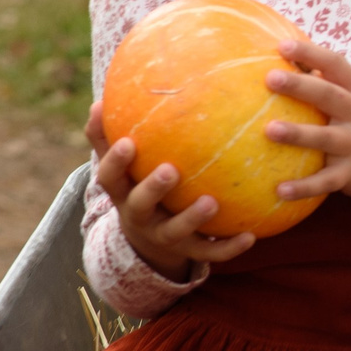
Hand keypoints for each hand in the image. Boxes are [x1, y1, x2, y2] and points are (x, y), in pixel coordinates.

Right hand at [87, 99, 254, 281]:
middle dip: (153, 188)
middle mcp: (139, 215)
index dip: (116, 161)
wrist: (149, 240)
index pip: (110, 177)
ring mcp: (163, 235)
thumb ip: (111, 136)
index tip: (129, 141)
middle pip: (140, 204)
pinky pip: (209, 251)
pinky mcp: (188, 251)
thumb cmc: (138, 184)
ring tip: (212, 202)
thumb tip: (100, 99)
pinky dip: (228, 246)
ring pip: (175, 231)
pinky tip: (251, 235)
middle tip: (171, 170)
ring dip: (192, 218)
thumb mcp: (124, 166)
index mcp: (122, 191)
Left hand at [263, 41, 350, 207]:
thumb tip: (280, 58)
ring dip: (298, 134)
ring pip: (326, 139)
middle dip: (301, 86)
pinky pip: (325, 181)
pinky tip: (279, 190)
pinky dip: (304, 187)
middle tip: (270, 78)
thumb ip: (326, 82)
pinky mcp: (350, 174)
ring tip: (269, 130)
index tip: (282, 46)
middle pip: (330, 97)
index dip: (311, 53)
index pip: (336, 65)